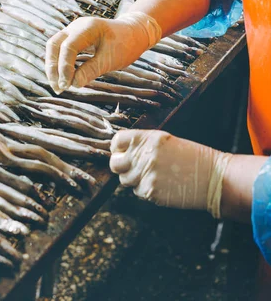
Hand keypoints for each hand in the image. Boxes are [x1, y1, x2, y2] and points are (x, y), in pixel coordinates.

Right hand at [45, 12, 161, 93]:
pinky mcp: (72, 39)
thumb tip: (73, 84)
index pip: (68, 47)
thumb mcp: (111, 60)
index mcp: (88, 27)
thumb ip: (91, 70)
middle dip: (53, 67)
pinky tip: (63, 79)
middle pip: (53, 45)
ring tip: (59, 87)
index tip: (67, 86)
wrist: (133, 34)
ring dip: (53, 67)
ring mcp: (73, 31)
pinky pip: (59, 51)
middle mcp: (76, 26)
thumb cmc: (125, 45)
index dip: (65, 67)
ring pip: (53, 48)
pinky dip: (59, 65)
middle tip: (58, 88)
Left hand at [110, 130, 230, 217]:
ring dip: (133, 179)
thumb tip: (122, 150)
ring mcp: (146, 175)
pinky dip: (145, 189)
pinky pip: (137, 191)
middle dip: (121, 165)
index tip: (123, 151)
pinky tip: (161, 184)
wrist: (215, 178)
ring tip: (152, 175)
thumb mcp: (167, 141)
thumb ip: (143, 144)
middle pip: (115, 163)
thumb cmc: (193, 157)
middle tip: (133, 166)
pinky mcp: (151, 192)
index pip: (117, 141)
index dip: (118, 147)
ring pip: (124, 179)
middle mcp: (144, 156)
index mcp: (148, 139)